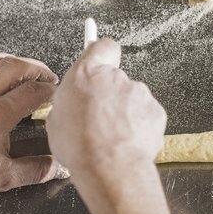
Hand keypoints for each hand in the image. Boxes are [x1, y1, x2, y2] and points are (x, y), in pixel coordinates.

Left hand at [0, 53, 68, 202]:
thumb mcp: (2, 177)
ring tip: (20, 70)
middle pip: (16, 65)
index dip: (51, 90)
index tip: (57, 95)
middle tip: (46, 77)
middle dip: (36, 68)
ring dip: (8, 61)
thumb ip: (35, 170)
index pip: (34, 91)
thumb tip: (59, 169)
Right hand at [46, 39, 166, 196]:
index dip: (102, 53)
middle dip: (110, 96)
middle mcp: (115, 77)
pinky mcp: (156, 111)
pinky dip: (139, 128)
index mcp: (86, 74)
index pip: (101, 46)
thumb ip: (69, 103)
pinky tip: (126, 143)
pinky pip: (146, 117)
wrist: (109, 167)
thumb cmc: (79, 145)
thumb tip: (74, 106)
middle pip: (115, 80)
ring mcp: (139, 93)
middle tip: (99, 120)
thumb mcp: (56, 120)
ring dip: (124, 115)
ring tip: (112, 138)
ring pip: (131, 101)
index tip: (102, 55)